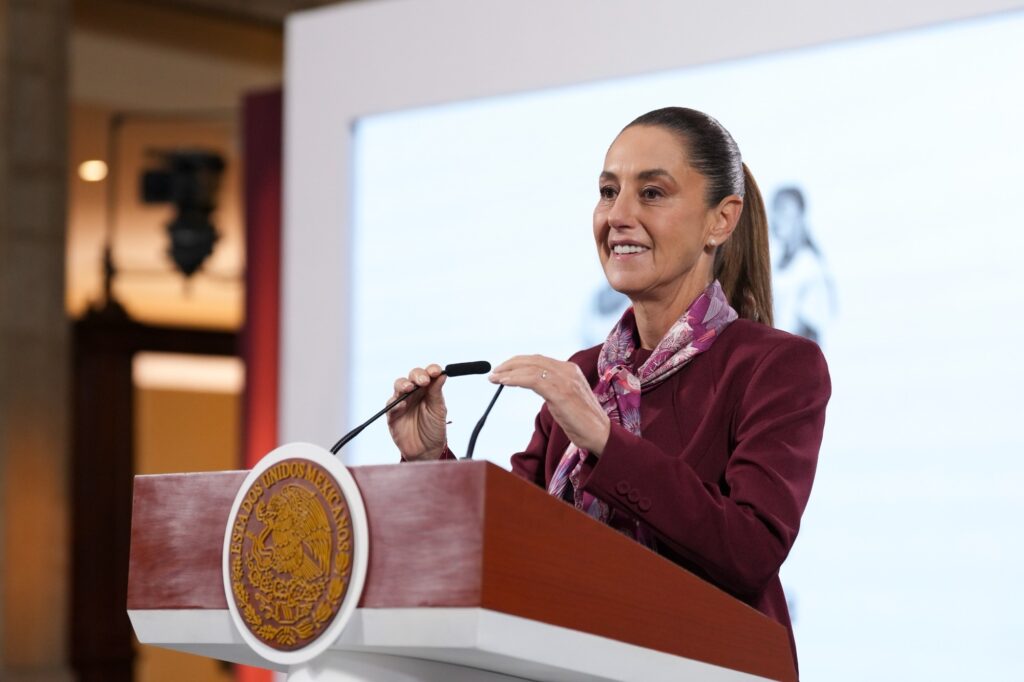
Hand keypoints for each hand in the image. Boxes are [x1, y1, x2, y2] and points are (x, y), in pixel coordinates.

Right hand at [386, 364, 447, 460]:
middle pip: (412, 377)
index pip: (428, 374)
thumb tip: (442, 374)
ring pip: (399, 386)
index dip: (431, 370)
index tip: (436, 371)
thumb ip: (437, 393)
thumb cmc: (434, 429)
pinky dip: (396, 403)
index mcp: (427, 390)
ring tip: (409, 388)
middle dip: (417, 375)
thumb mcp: (439, 410)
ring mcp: (402, 403)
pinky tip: (402, 404)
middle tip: (423, 380)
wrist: (427, 451)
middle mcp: (414, 393)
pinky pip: (391, 405)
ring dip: (403, 385)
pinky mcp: (393, 415)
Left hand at [490, 355, 609, 455]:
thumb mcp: (565, 398)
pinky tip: (504, 383)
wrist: (601, 435)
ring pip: (530, 368)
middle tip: (493, 372)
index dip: (518, 363)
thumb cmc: (582, 421)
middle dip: (510, 364)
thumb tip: (531, 383)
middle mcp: (568, 370)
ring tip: (494, 377)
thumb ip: (552, 387)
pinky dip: (515, 379)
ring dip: (508, 371)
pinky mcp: (560, 392)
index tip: (502, 370)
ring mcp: (565, 380)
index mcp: (570, 369)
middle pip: (532, 360)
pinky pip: (532, 380)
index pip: (538, 360)